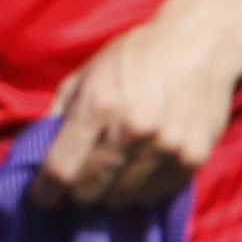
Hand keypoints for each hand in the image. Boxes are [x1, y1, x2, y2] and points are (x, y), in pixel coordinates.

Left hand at [34, 10, 241, 208]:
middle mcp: (132, 130)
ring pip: (124, 198)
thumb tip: (41, 152)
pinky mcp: (194, 158)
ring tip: (112, 178)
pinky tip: (141, 172)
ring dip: (112, 193)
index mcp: (99, 106)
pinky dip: (144, 190)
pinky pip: (157, 194)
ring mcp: (166, 147)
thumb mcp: (87, 73)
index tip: (43, 198)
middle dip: (79, 192)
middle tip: (79, 185)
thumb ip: (61, 113)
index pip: (61, 168)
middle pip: (91, 189)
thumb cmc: (136, 56)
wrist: (200, 43)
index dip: (46, 191)